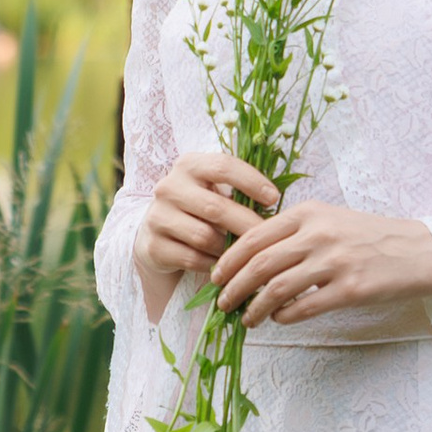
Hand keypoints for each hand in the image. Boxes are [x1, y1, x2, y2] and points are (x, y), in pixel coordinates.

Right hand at [137, 149, 279, 321]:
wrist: (158, 233)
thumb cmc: (200, 207)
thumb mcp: (216, 190)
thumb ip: (240, 191)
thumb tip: (278, 205)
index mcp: (189, 165)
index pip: (222, 166)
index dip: (250, 181)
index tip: (274, 198)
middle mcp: (169, 187)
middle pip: (215, 207)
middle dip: (247, 224)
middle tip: (269, 237)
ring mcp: (157, 217)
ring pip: (204, 237)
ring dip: (229, 249)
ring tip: (247, 254)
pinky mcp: (153, 245)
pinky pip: (192, 258)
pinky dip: (214, 265)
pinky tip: (226, 266)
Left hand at [211, 198, 431, 326]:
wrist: (420, 250)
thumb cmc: (372, 236)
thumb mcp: (331, 219)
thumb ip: (295, 231)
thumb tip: (253, 255)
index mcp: (310, 213)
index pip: (254, 236)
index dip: (229, 259)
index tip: (216, 276)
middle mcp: (319, 234)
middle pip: (260, 263)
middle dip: (233, 286)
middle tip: (223, 302)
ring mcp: (336, 262)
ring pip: (277, 288)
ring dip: (254, 307)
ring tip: (246, 319)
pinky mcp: (351, 289)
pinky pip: (305, 307)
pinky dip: (285, 316)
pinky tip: (279, 320)